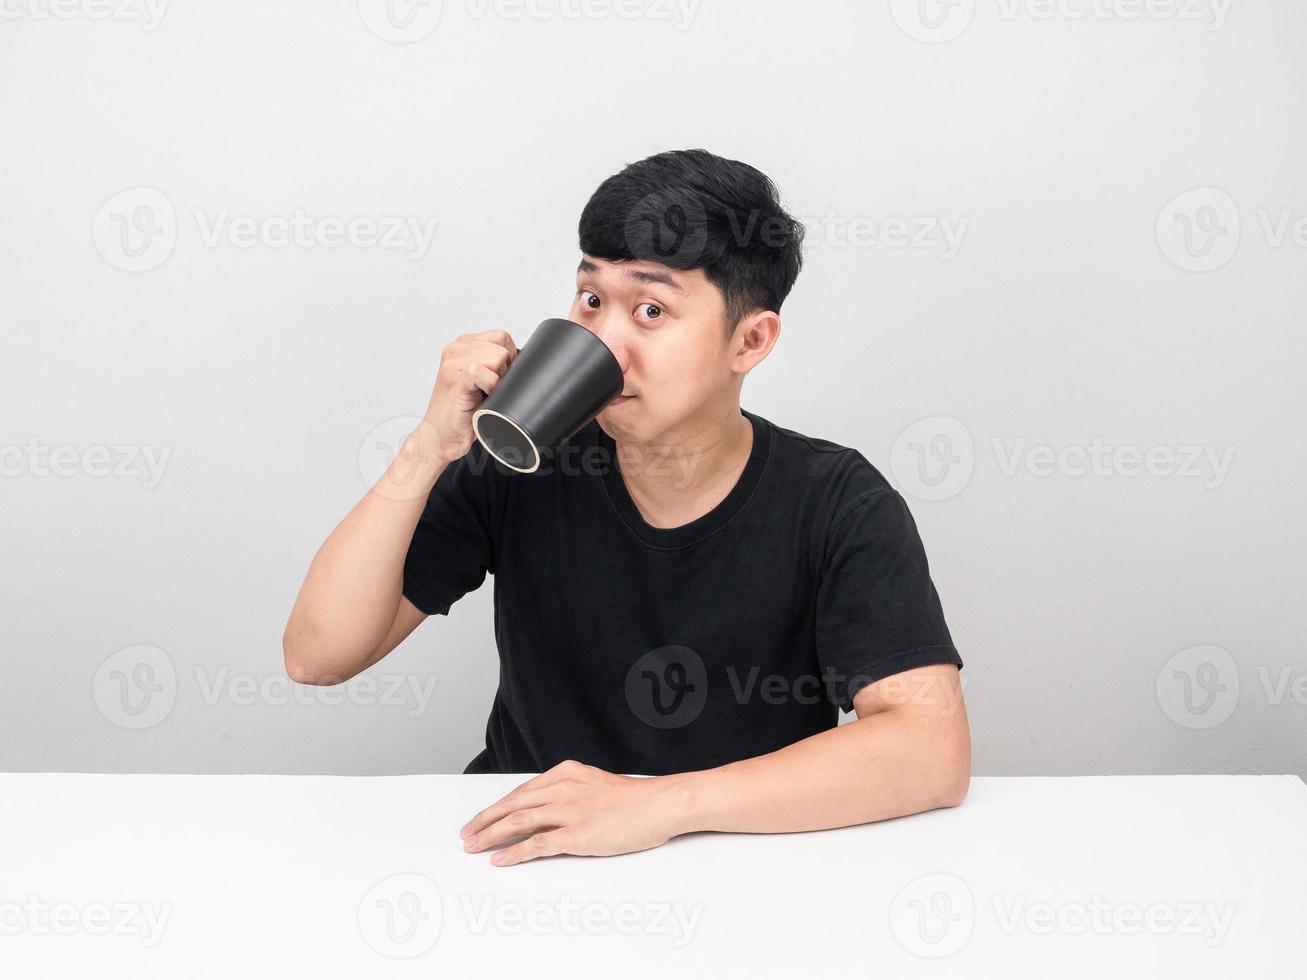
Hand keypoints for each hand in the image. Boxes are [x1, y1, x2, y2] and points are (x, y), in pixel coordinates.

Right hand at [422, 329, 518, 463]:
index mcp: (464, 345)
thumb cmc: (463, 412)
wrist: (442, 436)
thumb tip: (524, 360)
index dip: (510, 358)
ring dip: (497, 379)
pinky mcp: (454, 377)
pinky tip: (480, 396)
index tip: (499, 377)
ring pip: (496, 357)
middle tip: (489, 388)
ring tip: (483, 393)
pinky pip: (482, 370)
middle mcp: (456, 349)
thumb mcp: (482, 380)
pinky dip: (489, 385)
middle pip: (502, 346)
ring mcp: (453, 362)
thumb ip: (495, 363)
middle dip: (505, 369)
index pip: (501, 337)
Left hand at [459, 760, 692, 865]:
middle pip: (512, 804)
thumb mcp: (596, 786)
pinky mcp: (577, 833)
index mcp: (566, 773)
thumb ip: (572, 793)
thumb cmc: (635, 799)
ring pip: (518, 822)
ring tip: (474, 847)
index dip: (497, 807)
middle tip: (467, 834)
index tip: (481, 818)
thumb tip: (549, 810)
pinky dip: (514, 852)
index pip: (521, 791)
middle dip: (485, 821)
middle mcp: (563, 788)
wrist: (661, 803)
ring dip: (491, 836)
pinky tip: (500, 860)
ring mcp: (569, 810)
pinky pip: (537, 844)